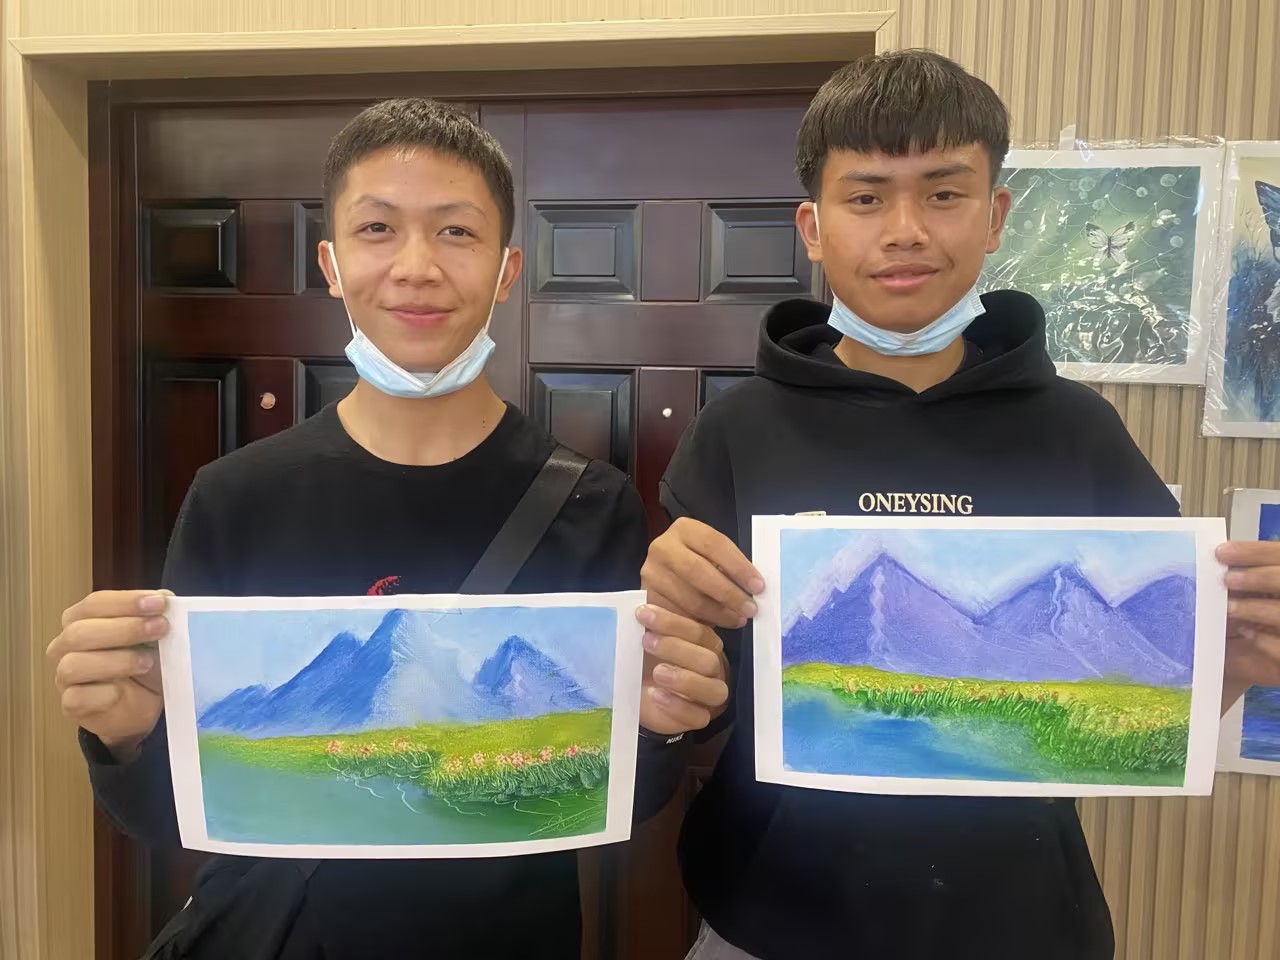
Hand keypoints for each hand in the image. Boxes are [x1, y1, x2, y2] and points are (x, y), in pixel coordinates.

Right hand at [47, 589, 168, 758]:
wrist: (143, 703)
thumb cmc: (143, 662)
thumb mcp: (153, 636)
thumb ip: (154, 616)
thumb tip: (165, 599)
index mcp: (82, 619)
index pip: (95, 604)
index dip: (127, 601)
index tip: (160, 603)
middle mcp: (66, 645)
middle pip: (80, 631)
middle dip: (125, 628)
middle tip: (160, 628)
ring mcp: (65, 676)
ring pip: (74, 664)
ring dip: (117, 661)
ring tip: (148, 662)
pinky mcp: (70, 704)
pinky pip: (78, 697)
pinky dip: (105, 692)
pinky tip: (124, 690)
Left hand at [636, 604, 728, 735]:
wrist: (637, 692)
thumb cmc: (645, 658)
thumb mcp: (648, 638)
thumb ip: (651, 625)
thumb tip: (642, 606)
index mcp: (704, 644)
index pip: (698, 631)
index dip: (671, 623)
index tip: (643, 614)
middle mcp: (712, 668)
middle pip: (708, 659)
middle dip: (676, 648)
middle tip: (647, 641)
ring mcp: (709, 695)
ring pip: (714, 689)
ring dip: (684, 680)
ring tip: (657, 672)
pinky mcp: (698, 718)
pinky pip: (699, 717)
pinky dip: (678, 707)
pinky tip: (656, 695)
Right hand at [640, 517, 764, 629]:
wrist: (665, 577)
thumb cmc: (700, 564)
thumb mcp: (713, 556)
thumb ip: (730, 565)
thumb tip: (755, 588)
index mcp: (684, 528)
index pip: (715, 544)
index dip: (739, 567)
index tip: (759, 586)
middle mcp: (662, 547)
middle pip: (699, 571)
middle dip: (729, 593)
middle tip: (750, 609)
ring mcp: (651, 573)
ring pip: (690, 598)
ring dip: (719, 613)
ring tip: (739, 619)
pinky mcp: (647, 598)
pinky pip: (679, 615)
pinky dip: (702, 624)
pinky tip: (718, 625)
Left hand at [1218, 541, 1279, 713]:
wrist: (1243, 658)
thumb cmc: (1243, 620)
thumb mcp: (1242, 596)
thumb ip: (1239, 579)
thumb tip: (1217, 560)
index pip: (1278, 555)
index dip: (1254, 552)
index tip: (1222, 552)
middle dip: (1259, 578)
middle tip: (1228, 579)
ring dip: (1256, 608)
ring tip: (1228, 607)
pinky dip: (1264, 640)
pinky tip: (1246, 632)